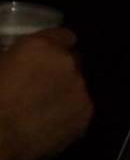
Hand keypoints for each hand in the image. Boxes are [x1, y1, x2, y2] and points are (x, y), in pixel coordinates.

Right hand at [0, 29, 91, 159]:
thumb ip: (13, 57)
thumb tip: (17, 59)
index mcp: (42, 47)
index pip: (63, 36)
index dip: (55, 47)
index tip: (45, 58)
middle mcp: (68, 63)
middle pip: (73, 61)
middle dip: (60, 70)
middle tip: (40, 86)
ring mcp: (81, 90)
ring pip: (77, 86)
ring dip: (65, 92)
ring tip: (42, 109)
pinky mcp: (86, 115)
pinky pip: (79, 109)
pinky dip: (68, 114)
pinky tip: (48, 124)